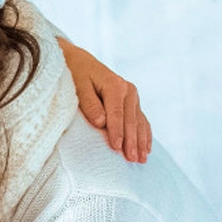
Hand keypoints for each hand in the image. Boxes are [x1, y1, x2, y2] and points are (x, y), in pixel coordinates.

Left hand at [59, 38, 151, 162]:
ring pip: (139, 123)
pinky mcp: (132, 102)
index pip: (117, 114)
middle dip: (131, 141)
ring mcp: (132, 96)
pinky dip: (145, 135)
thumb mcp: (77, 85)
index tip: (116, 148)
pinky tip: (146, 149)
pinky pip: (141, 121)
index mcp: (115, 85)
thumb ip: (89, 103)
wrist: (79, 61)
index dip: (117, 132)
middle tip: (132, 160)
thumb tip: (101, 122)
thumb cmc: (75, 73)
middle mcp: (128, 90)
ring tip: (141, 160)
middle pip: (131, 121)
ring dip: (141, 142)